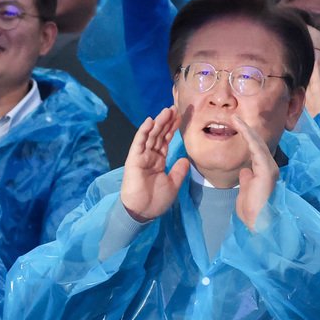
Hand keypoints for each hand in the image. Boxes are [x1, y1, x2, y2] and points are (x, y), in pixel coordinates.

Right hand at [119, 106, 189, 221]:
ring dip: (158, 122)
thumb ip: (179, 171)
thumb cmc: (156, 200)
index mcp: (158, 160)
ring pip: (150, 135)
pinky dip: (144, 132)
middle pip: (159, 134)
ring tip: (167, 111)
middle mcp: (150, 156)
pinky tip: (150, 121)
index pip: (166, 140)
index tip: (180, 116)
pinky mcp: (133, 159)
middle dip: (167, 121)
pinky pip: (139, 143)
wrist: (143, 212)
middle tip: (175, 108)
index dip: (172, 128)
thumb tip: (185, 158)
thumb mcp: (173, 184)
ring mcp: (141, 156)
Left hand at [233, 114, 278, 229]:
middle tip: (234, 117)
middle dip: (246, 130)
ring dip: (246, 129)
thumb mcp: (246, 193)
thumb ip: (247, 180)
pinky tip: (241, 127)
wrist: (259, 225)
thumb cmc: (252, 213)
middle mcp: (269, 168)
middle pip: (257, 144)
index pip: (255, 151)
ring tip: (235, 118)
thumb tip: (245, 170)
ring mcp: (270, 169)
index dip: (246, 138)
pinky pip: (256, 149)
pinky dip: (248, 137)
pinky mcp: (267, 171)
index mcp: (263, 173)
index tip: (235, 126)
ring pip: (257, 144)